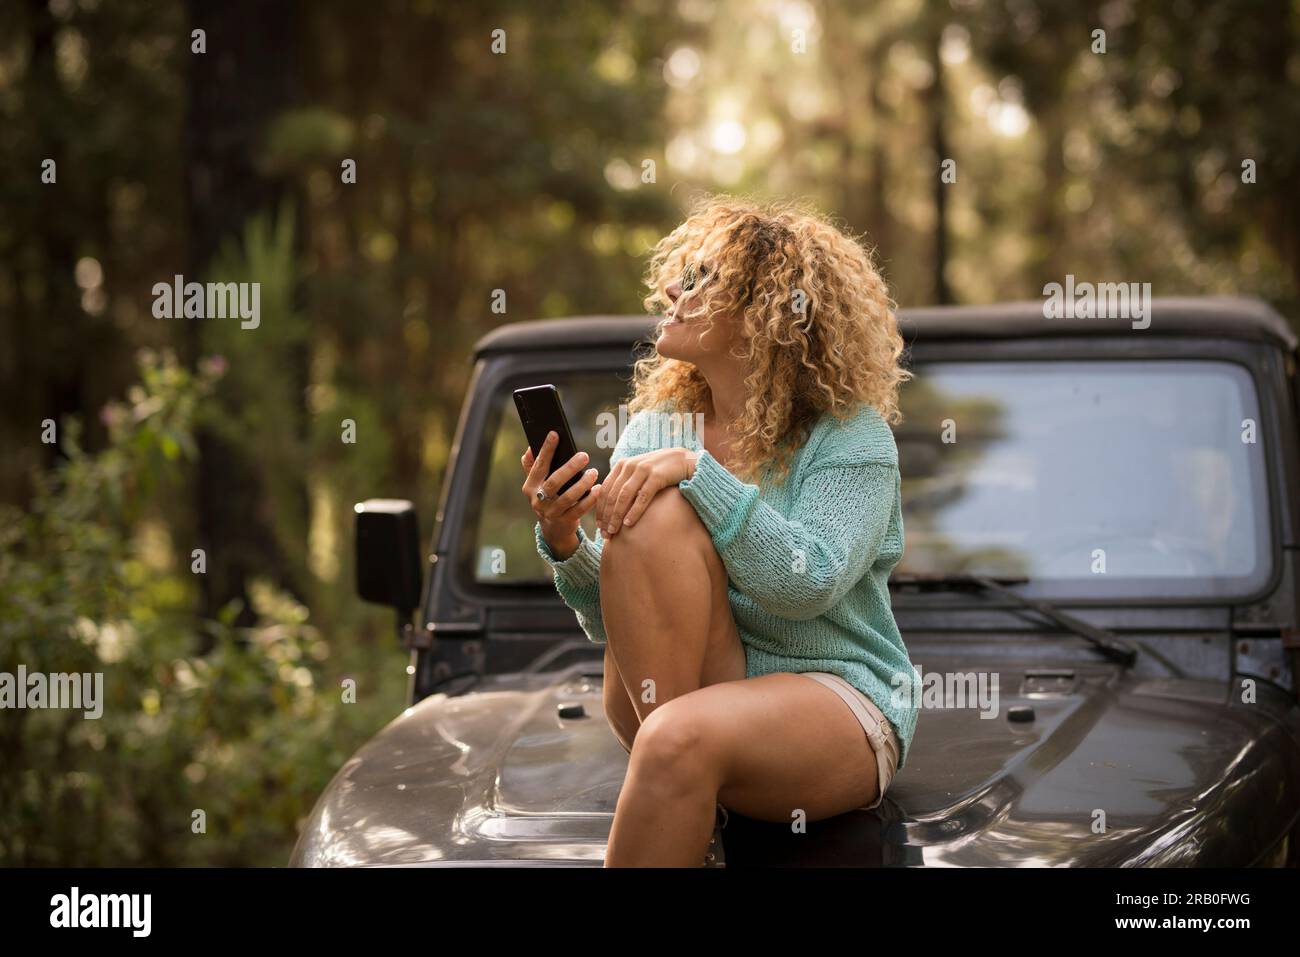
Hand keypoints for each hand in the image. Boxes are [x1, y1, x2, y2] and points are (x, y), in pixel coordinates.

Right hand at [521, 431, 601, 560]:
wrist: (553, 529)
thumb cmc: (548, 498)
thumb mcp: (537, 484)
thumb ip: (532, 466)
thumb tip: (529, 448)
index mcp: (530, 486)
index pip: (539, 465)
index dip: (546, 450)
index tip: (555, 434)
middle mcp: (538, 500)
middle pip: (554, 482)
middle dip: (570, 468)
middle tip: (584, 456)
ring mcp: (551, 512)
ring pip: (568, 497)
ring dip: (583, 484)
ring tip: (594, 472)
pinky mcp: (565, 522)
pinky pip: (579, 510)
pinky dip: (590, 499)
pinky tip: (598, 488)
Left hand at [595, 447, 697, 536]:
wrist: (683, 461)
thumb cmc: (659, 471)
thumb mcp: (639, 473)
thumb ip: (625, 483)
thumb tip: (609, 506)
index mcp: (622, 465)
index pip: (605, 489)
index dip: (600, 509)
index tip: (599, 526)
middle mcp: (630, 465)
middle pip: (612, 495)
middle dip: (607, 516)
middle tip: (605, 534)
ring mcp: (643, 470)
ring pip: (624, 496)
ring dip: (617, 516)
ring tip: (614, 531)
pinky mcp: (657, 476)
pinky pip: (642, 497)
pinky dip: (634, 511)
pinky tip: (629, 523)